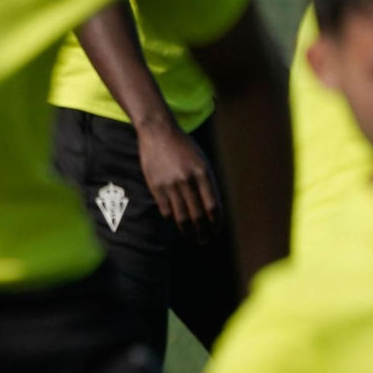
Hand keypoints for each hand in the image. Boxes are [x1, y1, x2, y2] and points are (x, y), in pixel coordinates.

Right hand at [135, 120, 220, 240]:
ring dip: (187, 229)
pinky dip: (172, 218)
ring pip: (181, 215)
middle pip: (198, 214)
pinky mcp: (156, 185)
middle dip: (202, 230)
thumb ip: (207, 182)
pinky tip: (175, 221)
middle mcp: (187, 179)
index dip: (216, 221)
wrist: (158, 132)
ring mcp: (170, 183)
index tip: (216, 230)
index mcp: (203, 172)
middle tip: (204, 239)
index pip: (213, 205)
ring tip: (190, 235)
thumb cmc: (183, 146)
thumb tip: (211, 208)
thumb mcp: (201, 160)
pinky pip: (166, 209)